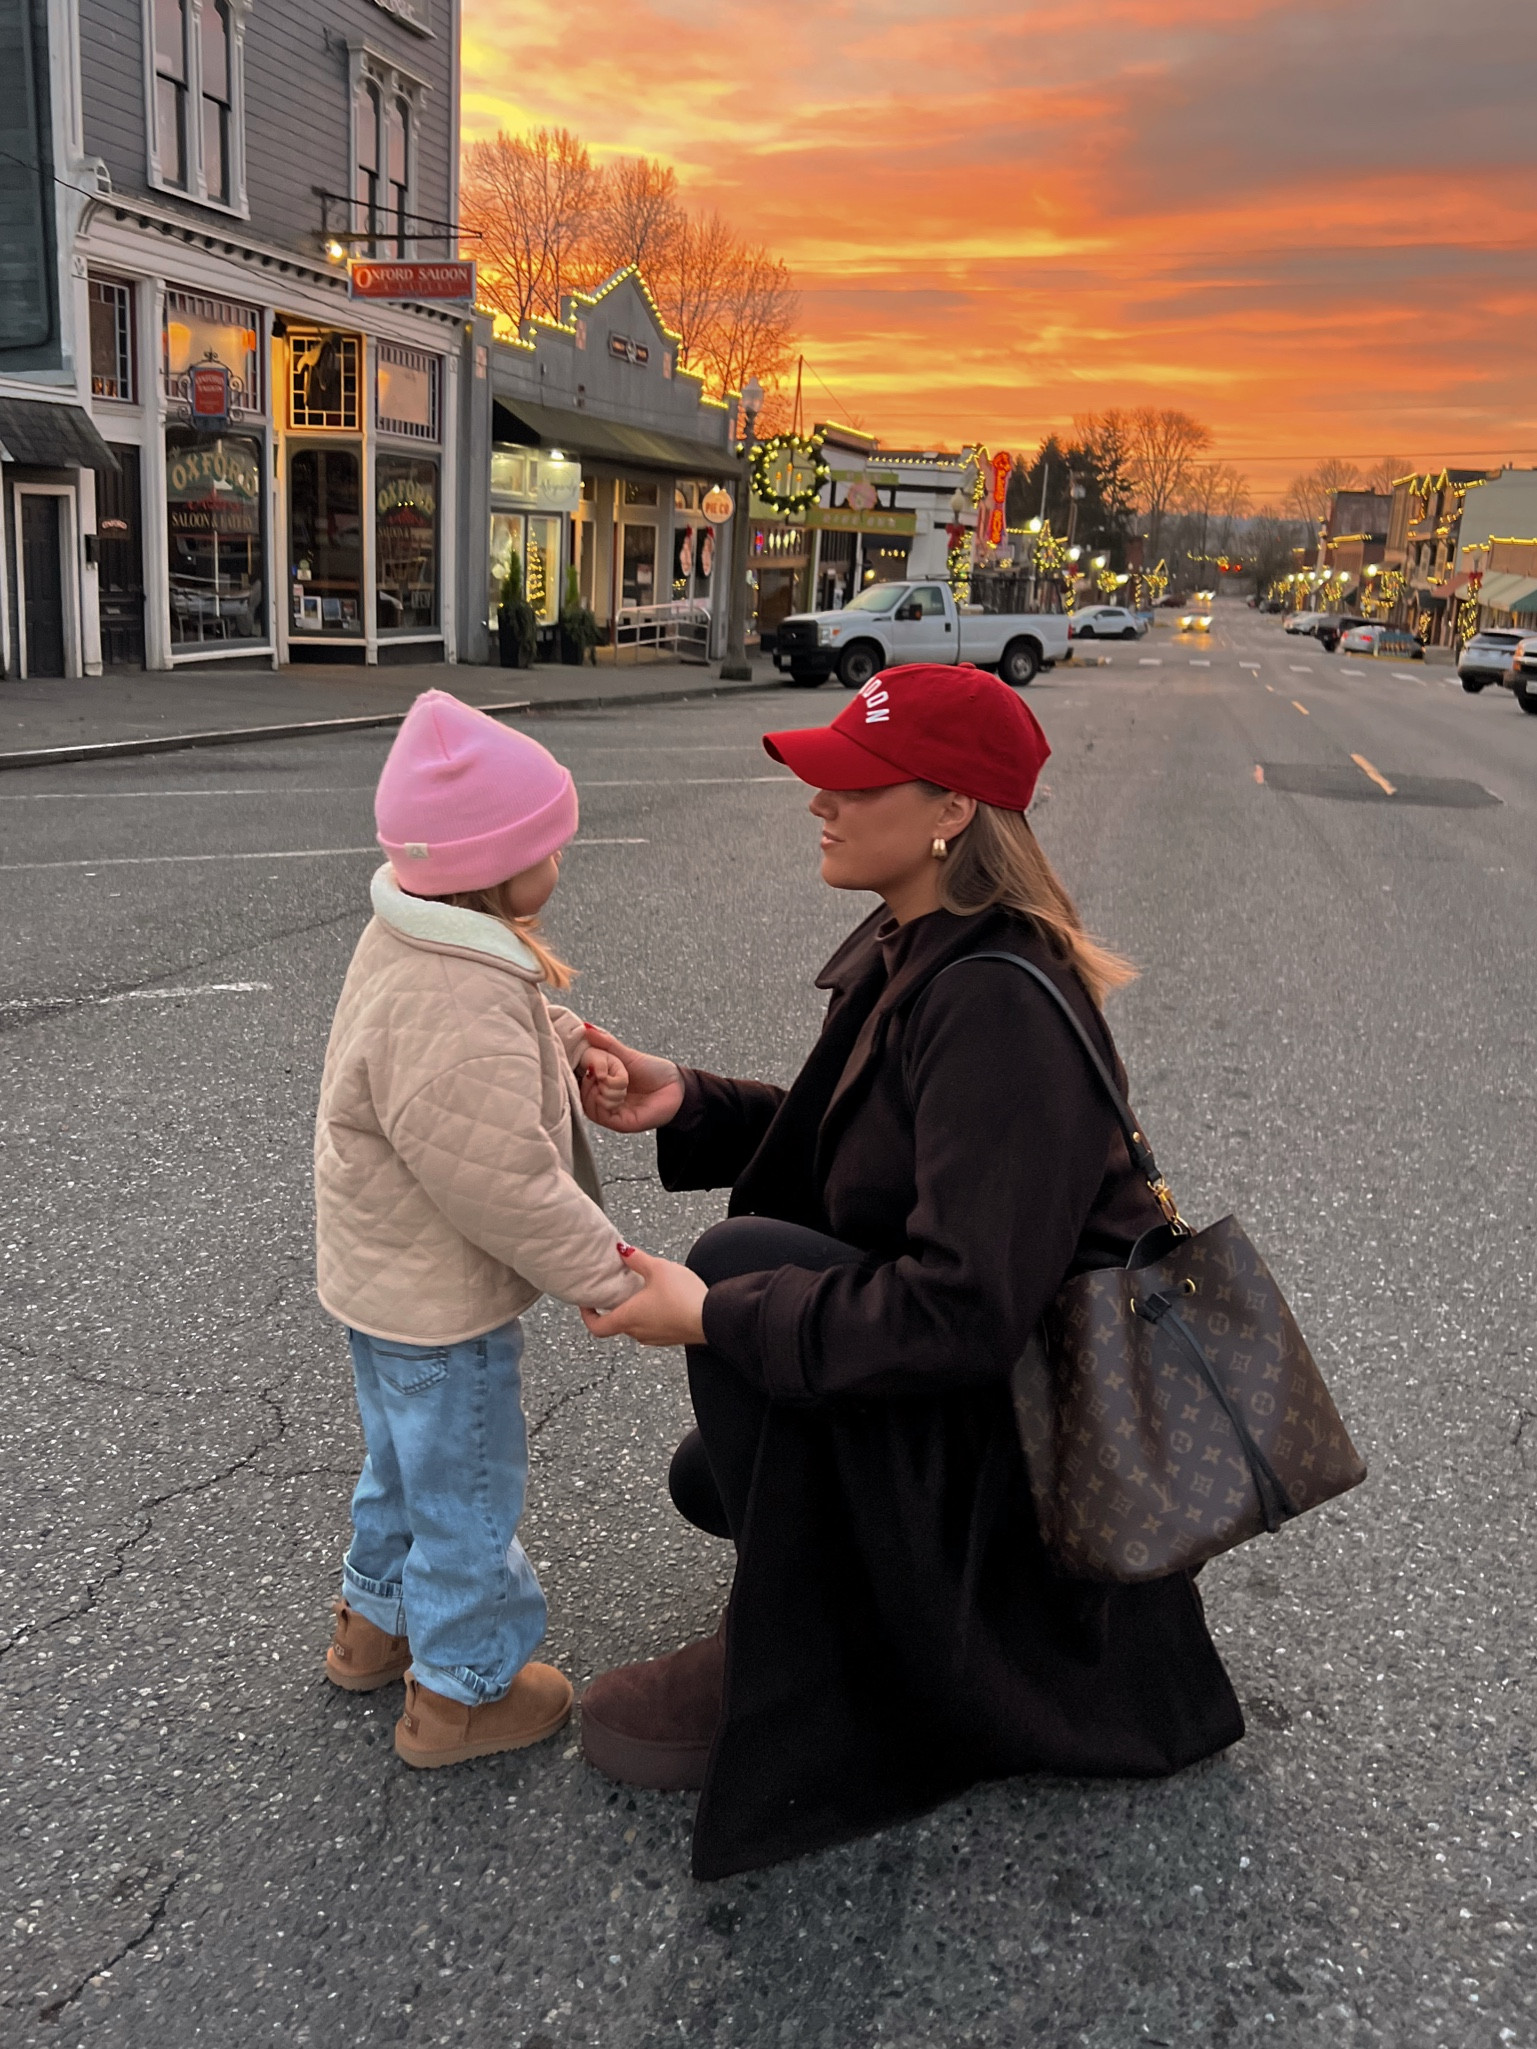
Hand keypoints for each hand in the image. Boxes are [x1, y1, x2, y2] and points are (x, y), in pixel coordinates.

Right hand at [580, 1024, 684, 1133]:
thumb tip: (585, 1027)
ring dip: (603, 1088)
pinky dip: (608, 1100)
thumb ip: (605, 1043)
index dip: (575, 1067)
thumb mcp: (626, 1054)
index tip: (586, 1058)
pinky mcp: (617, 1122)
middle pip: (578, 1090)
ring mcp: (607, 1111)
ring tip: (621, 1082)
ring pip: (587, 1102)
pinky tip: (621, 1093)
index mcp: (599, 1081)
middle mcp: (600, 1097)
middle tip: (605, 1069)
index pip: (575, 1077)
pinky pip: (600, 1114)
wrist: (676, 1088)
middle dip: (592, 1075)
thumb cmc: (652, 1071)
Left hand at [581, 1245, 706, 1346]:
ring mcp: (655, 1338)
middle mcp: (638, 1332)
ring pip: (636, 1325)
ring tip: (644, 1292)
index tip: (587, 1303)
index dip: (587, 1315)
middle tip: (618, 1289)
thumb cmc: (684, 1298)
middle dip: (615, 1306)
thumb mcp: (658, 1269)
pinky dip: (651, 1316)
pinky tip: (664, 1300)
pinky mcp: (670, 1338)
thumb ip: (636, 1259)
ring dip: (635, 1311)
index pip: (596, 1327)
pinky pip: (653, 1327)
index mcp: (628, 1318)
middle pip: (617, 1323)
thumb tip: (622, 1251)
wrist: (713, 1318)